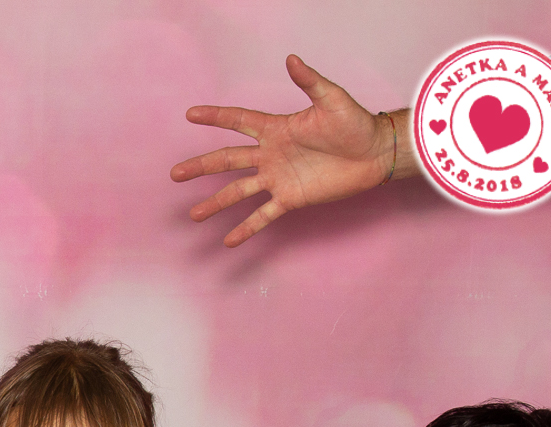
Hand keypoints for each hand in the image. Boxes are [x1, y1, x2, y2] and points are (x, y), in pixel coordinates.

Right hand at [171, 54, 400, 246]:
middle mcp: (270, 154)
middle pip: (227, 161)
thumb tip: (291, 60)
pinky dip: (247, 228)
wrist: (375, 153)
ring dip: (216, 203)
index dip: (215, 117)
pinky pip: (263, 216)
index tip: (191, 115)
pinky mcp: (290, 198)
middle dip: (201, 167)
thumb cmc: (355, 123)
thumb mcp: (332, 99)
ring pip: (238, 191)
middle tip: (175, 174)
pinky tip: (229, 242)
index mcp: (276, 129)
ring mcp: (277, 178)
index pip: (238, 121)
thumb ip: (310, 82)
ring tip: (195, 215)